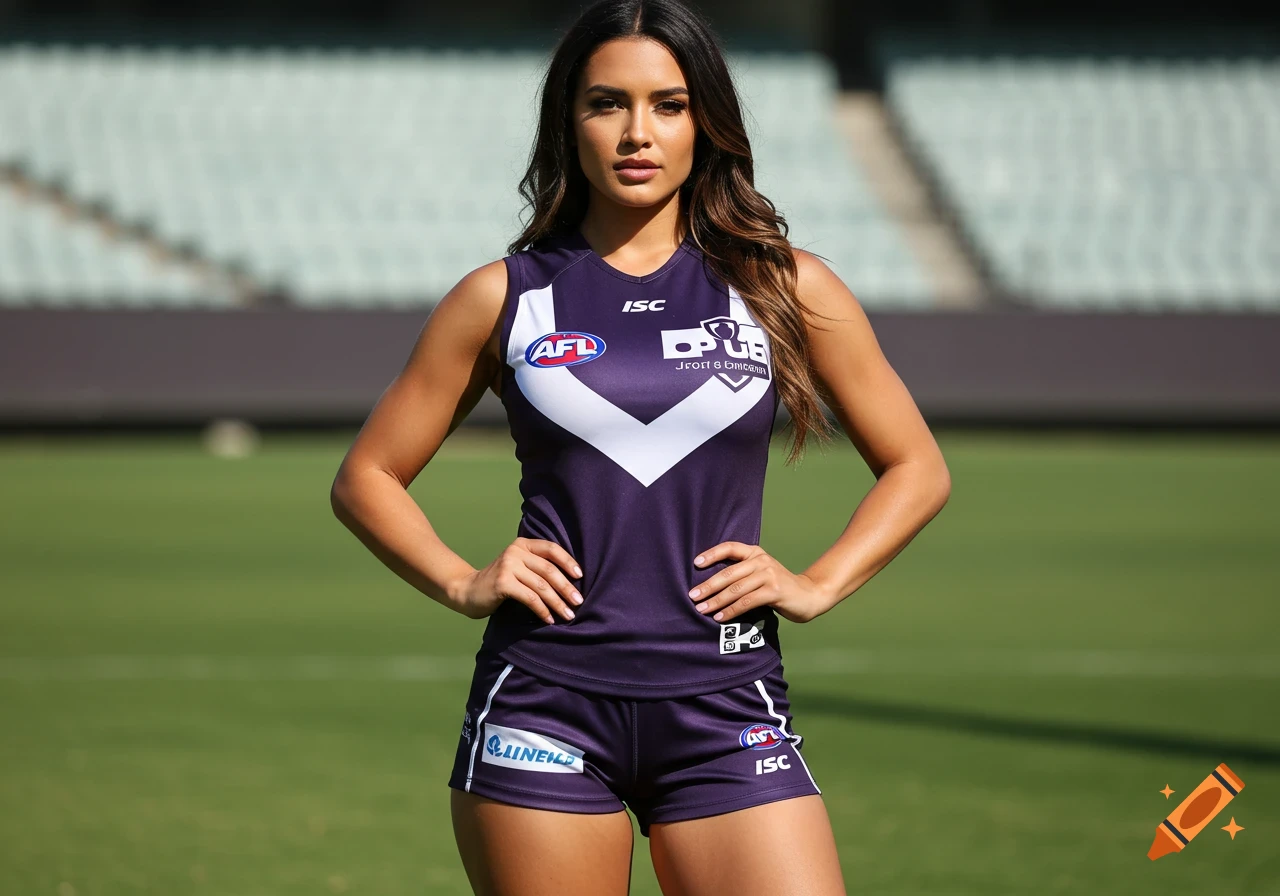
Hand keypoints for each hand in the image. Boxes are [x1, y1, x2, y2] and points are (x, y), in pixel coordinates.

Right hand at [448, 537, 582, 624]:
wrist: (468, 590)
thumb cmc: (500, 582)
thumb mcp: (519, 567)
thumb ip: (537, 567)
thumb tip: (571, 581)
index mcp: (522, 544)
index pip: (551, 548)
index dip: (568, 561)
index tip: (580, 576)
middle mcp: (515, 551)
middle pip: (549, 569)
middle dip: (566, 587)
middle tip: (579, 602)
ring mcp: (508, 566)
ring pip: (541, 586)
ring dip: (557, 602)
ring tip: (568, 614)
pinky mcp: (503, 583)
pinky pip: (530, 598)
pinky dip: (542, 610)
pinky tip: (549, 619)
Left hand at [689, 542, 832, 623]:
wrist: (810, 596)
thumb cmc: (779, 588)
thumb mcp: (761, 575)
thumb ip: (742, 575)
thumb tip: (711, 587)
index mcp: (756, 553)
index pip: (730, 547)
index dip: (712, 554)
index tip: (696, 564)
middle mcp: (761, 560)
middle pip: (728, 573)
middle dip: (708, 586)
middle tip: (692, 596)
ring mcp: (768, 575)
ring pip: (735, 589)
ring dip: (716, 601)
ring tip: (702, 610)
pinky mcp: (774, 591)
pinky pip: (747, 601)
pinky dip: (731, 611)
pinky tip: (720, 617)